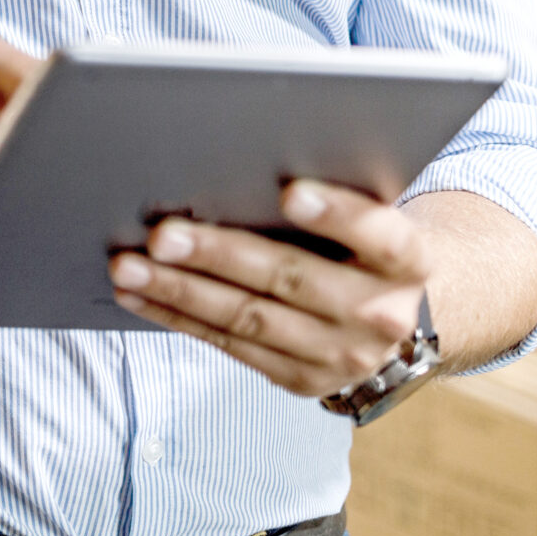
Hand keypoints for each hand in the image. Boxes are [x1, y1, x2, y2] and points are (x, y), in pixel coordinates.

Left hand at [108, 180, 432, 398]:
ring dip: (180, 292)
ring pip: (249, 318)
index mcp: (407, 259)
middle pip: (292, 278)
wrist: (400, 315)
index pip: (378, 234)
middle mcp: (381, 313)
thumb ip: (330, 193)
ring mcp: (342, 355)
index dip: (336, 214)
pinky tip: (139, 294)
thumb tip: (239, 157)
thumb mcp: (370, 215)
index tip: (290, 192)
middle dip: (219, 255)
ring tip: (129, 266)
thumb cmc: (362, 242)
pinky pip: (231, 346)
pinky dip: (178, 318)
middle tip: (161, 234)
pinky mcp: (302, 379)